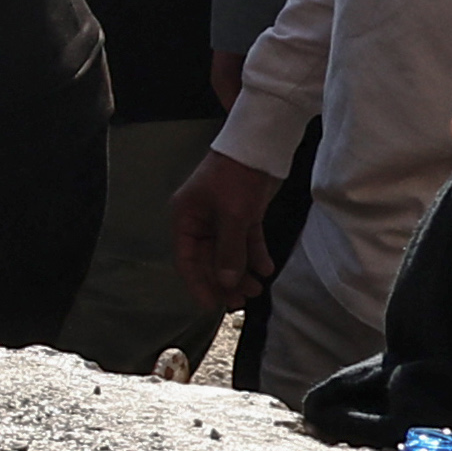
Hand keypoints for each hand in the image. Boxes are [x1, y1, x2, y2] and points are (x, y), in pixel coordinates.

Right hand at [168, 140, 283, 317]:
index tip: (211, 306)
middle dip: (224, 281)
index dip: (198, 284)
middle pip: (208, 260)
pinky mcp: (243, 214)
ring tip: (257, 288)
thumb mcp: (232, 215)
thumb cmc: (236, 176)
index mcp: (185, 219)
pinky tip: (266, 269)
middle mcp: (200, 221)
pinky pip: (246, 241)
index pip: (186, 259)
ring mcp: (221, 218)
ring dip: (241, 272)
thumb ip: (229, 251)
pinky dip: (255, 255)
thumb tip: (226, 283)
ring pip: (228, 253)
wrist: (259, 144)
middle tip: (240, 301)